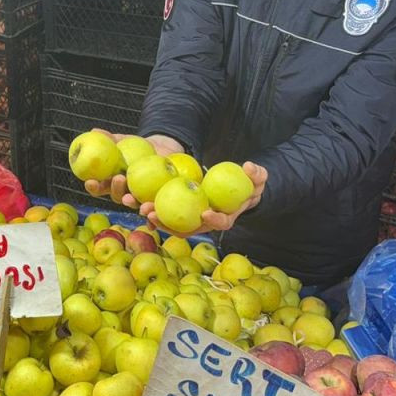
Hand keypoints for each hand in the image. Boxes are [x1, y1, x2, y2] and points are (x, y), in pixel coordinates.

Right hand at [83, 131, 184, 209]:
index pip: (100, 187)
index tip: (90, 181)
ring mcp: (141, 198)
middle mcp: (126, 192)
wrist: (163, 149)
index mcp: (114, 181)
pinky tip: (152, 217)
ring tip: (133, 198)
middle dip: (115, 190)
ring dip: (132, 204)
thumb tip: (94, 131)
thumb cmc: (139, 146)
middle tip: (118, 178)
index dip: (94, 187)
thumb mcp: (126, 141)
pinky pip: (154, 213)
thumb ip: (111, 139)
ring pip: (135, 205)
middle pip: (117, 197)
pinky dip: (153, 218)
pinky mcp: (156, 201)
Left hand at [135, 161, 267, 235]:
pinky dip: (153, 208)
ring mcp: (191, 219)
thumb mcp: (257, 177)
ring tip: (140, 208)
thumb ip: (256, 174)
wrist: (236, 189)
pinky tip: (137, 200)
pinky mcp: (181, 212)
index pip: (220, 222)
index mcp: (224, 218)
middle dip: (167, 223)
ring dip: (155, 217)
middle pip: (186, 228)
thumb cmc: (248, 184)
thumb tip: (249, 167)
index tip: (205, 212)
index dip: (213, 219)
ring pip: (172, 223)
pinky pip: (166, 212)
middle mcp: (205, 223)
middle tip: (152, 214)